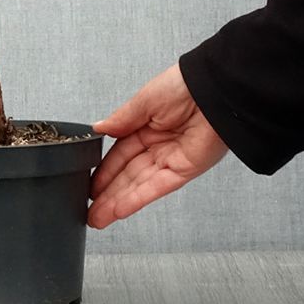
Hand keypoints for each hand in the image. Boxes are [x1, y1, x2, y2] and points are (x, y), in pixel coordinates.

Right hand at [88, 62, 227, 228]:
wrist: (214, 90)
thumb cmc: (184, 85)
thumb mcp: (144, 100)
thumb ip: (121, 120)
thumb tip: (98, 128)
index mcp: (147, 125)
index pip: (120, 153)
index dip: (104, 171)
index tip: (89, 185)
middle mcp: (158, 145)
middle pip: (127, 174)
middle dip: (107, 194)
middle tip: (89, 211)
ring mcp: (171, 159)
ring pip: (138, 185)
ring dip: (117, 203)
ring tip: (97, 218)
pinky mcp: (184, 170)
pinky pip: (156, 187)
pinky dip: (137, 199)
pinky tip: (118, 209)